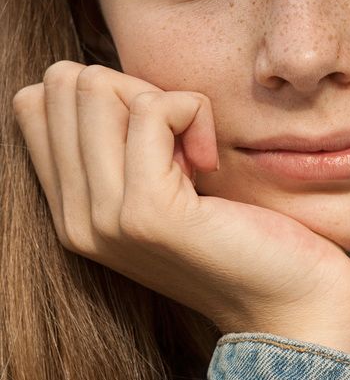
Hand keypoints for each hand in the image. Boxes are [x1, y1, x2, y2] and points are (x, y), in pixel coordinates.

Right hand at [12, 61, 349, 358]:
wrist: (285, 303)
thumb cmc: (234, 231)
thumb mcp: (159, 184)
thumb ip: (118, 144)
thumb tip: (97, 76)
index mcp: (71, 210)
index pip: (34, 102)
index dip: (101, 93)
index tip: (150, 134)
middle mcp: (75, 218)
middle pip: (65, 85)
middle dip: (130, 89)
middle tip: (175, 139)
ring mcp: (104, 218)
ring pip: (98, 88)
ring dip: (163, 101)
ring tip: (193, 153)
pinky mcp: (148, 211)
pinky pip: (154, 107)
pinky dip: (193, 112)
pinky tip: (209, 161)